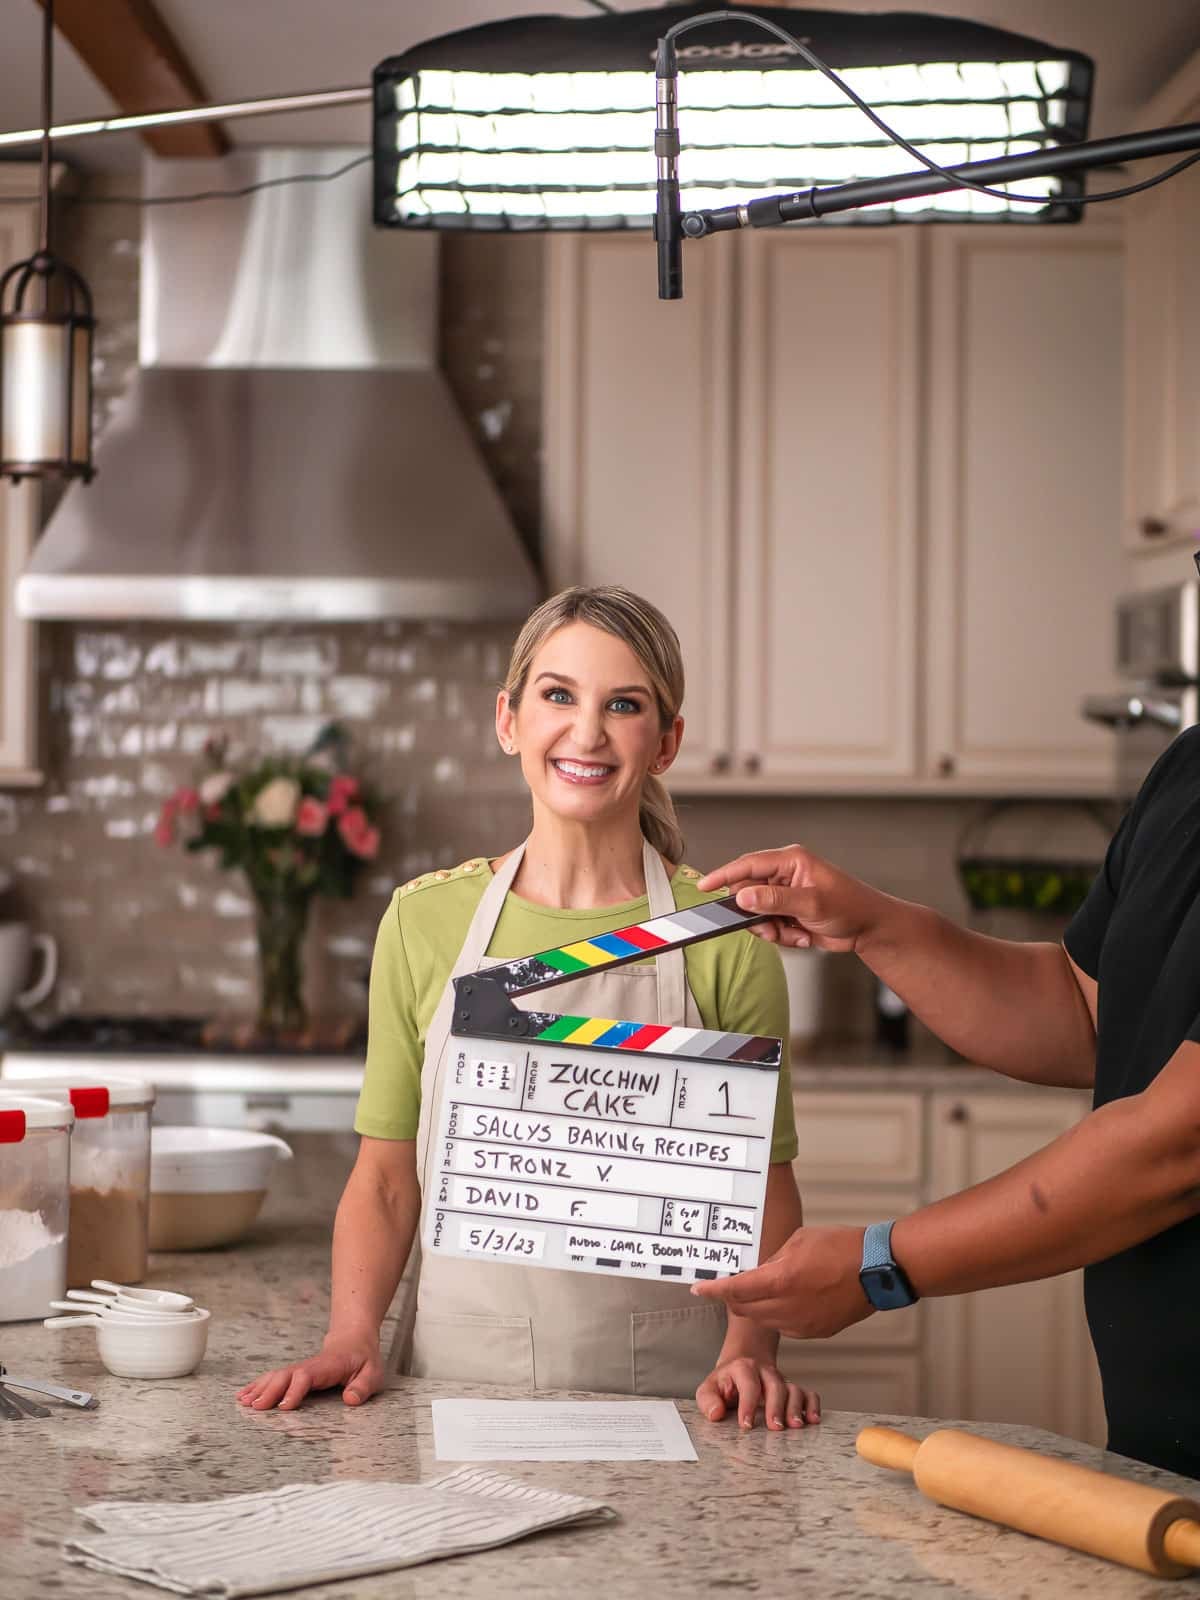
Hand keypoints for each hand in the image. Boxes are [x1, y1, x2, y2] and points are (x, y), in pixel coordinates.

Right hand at [236, 1334, 384, 1411]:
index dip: (295, 1390)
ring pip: (276, 1376)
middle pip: (285, 1376)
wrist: (353, 1340)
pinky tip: (243, 1395)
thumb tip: (350, 1399)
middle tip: (256, 1408)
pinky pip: (273, 1378)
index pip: (307, 1376)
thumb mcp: (372, 1372)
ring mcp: (299, 1369)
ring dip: (259, 1388)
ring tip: (243, 1402)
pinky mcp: (294, 1373)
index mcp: (328, 1366)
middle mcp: (309, 1366)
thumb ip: (363, 1386)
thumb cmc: (363, 1360)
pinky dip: (257, 1386)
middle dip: (270, 1391)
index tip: (285, 1406)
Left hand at [691, 1227, 873, 1338]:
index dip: (714, 1289)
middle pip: (745, 1309)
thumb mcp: (798, 1242)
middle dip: (733, 1299)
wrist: (878, 1269)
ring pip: (765, 1320)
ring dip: (756, 1307)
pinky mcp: (816, 1332)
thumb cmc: (840, 1246)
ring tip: (763, 1289)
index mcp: (781, 1280)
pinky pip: (786, 1326)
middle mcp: (788, 1307)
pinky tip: (787, 1299)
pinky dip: (778, 1314)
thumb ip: (773, 1259)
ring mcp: (803, 1323)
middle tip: (730, 1286)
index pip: (736, 1290)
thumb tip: (758, 1271)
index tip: (699, 1287)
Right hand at [697, 846, 886, 952]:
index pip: (748, 864)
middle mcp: (784, 875)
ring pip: (757, 915)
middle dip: (758, 916)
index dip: (724, 875)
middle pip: (749, 894)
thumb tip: (743, 896)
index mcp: (790, 860)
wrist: (869, 929)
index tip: (705, 886)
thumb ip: (775, 900)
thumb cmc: (850, 906)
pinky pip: (770, 926)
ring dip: (773, 930)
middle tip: (772, 929)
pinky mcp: (788, 912)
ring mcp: (785, 894)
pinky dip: (783, 936)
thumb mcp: (812, 903)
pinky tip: (803, 936)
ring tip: (796, 933)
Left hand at [697, 1354, 820, 1430]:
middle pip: (775, 1385)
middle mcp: (764, 1372)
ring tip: (796, 1426)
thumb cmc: (725, 1384)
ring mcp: (780, 1380)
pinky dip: (813, 1405)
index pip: (748, 1383)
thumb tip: (715, 1414)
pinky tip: (813, 1420)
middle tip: (775, 1428)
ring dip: (796, 1407)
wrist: (741, 1365)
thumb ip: (708, 1400)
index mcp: (742, 1368)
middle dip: (776, 1407)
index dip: (748, 1403)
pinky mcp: (792, 1389)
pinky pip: (808, 1393)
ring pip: (793, 1389)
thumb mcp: (709, 1388)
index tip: (746, 1425)